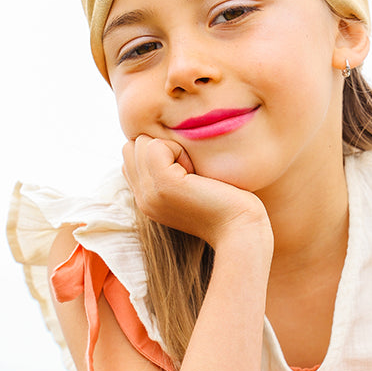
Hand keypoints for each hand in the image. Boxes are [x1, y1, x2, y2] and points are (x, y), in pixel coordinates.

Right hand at [122, 136, 269, 246]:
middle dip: (162, 147)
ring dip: (171, 148)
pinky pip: (154, 146)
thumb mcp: (192, 185)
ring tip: (193, 173)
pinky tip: (195, 172)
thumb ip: (172, 169)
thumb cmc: (228, 205)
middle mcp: (143, 198)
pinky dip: (178, 150)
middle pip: (132, 146)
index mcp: (147, 199)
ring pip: (141, 143)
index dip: (159, 152)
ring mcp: (149, 193)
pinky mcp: (163, 185)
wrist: (240, 229)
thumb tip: (163, 141)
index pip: (132, 156)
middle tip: (191, 171)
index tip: (188, 171)